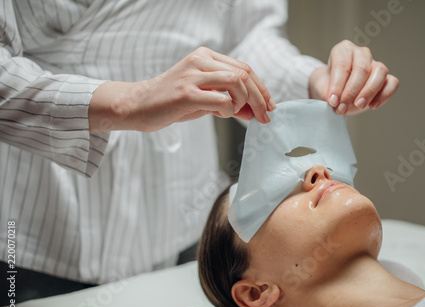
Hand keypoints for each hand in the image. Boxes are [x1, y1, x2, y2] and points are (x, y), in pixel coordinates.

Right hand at [89, 47, 274, 132]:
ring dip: (247, 102)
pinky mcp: (186, 93)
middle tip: (265, 116)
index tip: (269, 105)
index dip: (261, 88)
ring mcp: (193, 75)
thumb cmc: (171, 102)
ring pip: (237, 82)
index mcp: (206, 56)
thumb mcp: (204, 98)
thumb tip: (253, 112)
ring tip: (241, 115)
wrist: (138, 105)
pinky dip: (229, 110)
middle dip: (261, 98)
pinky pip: (221, 100)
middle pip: (244, 74)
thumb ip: (228, 100)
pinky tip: (221, 114)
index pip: (244, 68)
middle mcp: (201, 60)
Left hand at [308, 40, 398, 114]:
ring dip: (369, 92)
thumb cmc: (328, 87)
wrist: (336, 94)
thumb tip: (335, 101)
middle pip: (361, 69)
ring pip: (380, 72)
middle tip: (342, 107)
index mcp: (343, 50)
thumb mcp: (321, 89)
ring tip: (358, 105)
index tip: (332, 101)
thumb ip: (326, 93)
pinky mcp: (386, 78)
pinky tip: (372, 106)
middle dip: (351, 91)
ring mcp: (375, 64)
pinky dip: (384, 95)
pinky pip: (392, 83)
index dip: (337, 85)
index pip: (342, 65)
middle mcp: (361, 54)